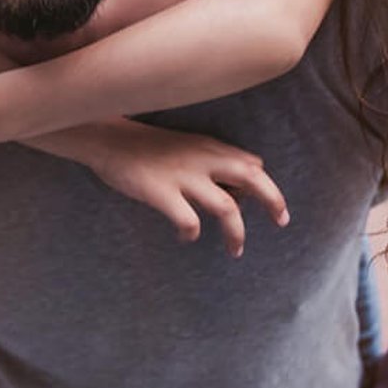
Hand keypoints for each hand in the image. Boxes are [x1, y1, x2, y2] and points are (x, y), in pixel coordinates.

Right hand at [55, 121, 287, 256]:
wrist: (105, 137)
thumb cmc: (145, 144)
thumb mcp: (185, 143)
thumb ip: (211, 158)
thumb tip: (237, 182)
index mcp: (209, 147)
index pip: (253, 164)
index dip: (264, 185)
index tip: (266, 204)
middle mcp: (203, 160)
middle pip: (253, 179)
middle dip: (274, 201)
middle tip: (282, 221)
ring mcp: (182, 177)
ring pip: (227, 207)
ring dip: (237, 233)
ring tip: (236, 250)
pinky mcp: (160, 193)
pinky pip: (189, 220)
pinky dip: (193, 233)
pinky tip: (187, 237)